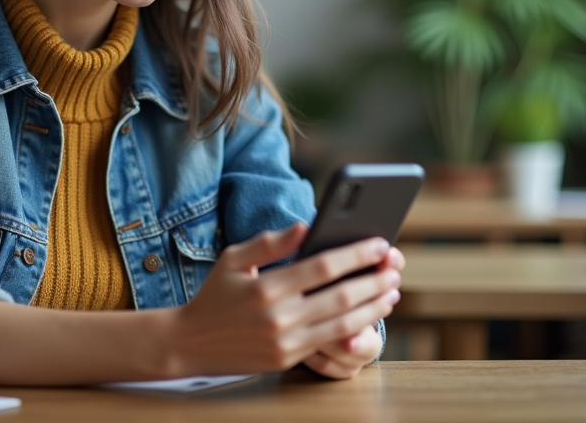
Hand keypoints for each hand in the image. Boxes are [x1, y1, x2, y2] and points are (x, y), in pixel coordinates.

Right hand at [168, 223, 400, 377]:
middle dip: (374, 281)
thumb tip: (308, 225)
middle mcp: (279, 317)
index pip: (322, 267)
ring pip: (342, 323)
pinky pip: (329, 342)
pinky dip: (355, 328)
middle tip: (395, 267)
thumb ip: (271, 242)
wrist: (190, 343)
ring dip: (373, 307)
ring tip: (392, 292)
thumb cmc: (215, 294)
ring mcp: (285, 342)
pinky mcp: (287, 359)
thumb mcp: (234, 258)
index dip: (355, 254)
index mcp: (266, 287)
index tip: (379, 243)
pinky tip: (370, 316)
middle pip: (340, 296)